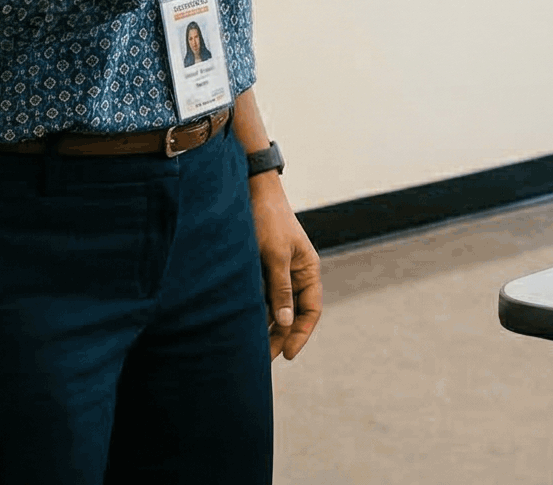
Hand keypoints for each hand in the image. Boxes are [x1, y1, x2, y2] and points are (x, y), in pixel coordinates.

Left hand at [250, 172, 324, 359]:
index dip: (301, 334)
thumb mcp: (275, 256)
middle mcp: (296, 275)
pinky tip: (241, 326)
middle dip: (280, 337)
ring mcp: (278, 273)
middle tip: (263, 360)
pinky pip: (261, 297)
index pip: (311, 311)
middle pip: (292, 314)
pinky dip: (254, 312)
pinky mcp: (261, 270)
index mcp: (308, 270)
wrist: (251, 192)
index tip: (287, 354)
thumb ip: (281, 289)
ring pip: (276, 308)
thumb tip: (286, 322)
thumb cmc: (268, 220)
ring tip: (250, 349)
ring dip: (266, 327)